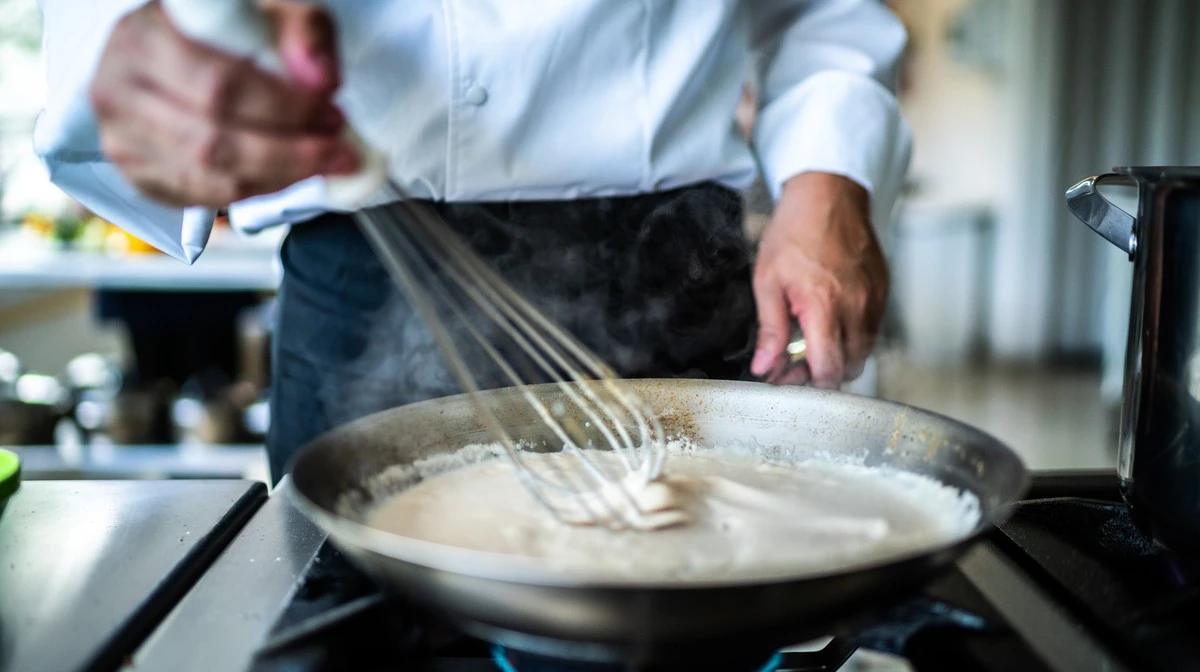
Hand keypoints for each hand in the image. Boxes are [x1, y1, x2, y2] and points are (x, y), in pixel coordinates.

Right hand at [91, 0, 359, 207]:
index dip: (284, 107)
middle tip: (337, 148)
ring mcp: (122, 138)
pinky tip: (287, 173)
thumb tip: (321, 79)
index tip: (330, 111)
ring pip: (210, 179)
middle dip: (290, 152)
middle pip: (213, 141)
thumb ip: (302, 31)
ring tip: (322, 161)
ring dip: (280, 177)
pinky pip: (204, 198)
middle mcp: (118, 89)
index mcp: (143, 37)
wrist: (174, 54)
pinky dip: (256, 191)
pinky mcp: (137, 176)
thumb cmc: (221, 30)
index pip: (219, 84)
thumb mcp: (267, 10)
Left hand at [750, 172, 888, 387]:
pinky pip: (872, 329)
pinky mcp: (883, 291)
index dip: (807, 382)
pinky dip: (853, 335)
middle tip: (796, 361)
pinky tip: (831, 320)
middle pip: (848, 368)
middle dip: (822, 373)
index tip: (787, 376)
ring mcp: (874, 299)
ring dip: (839, 356)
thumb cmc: (795, 231)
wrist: (829, 194)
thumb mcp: (768, 281)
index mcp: (824, 305)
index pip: (828, 369)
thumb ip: (770, 330)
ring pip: (863, 352)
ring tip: (812, 339)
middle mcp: (856, 306)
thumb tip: (765, 367)